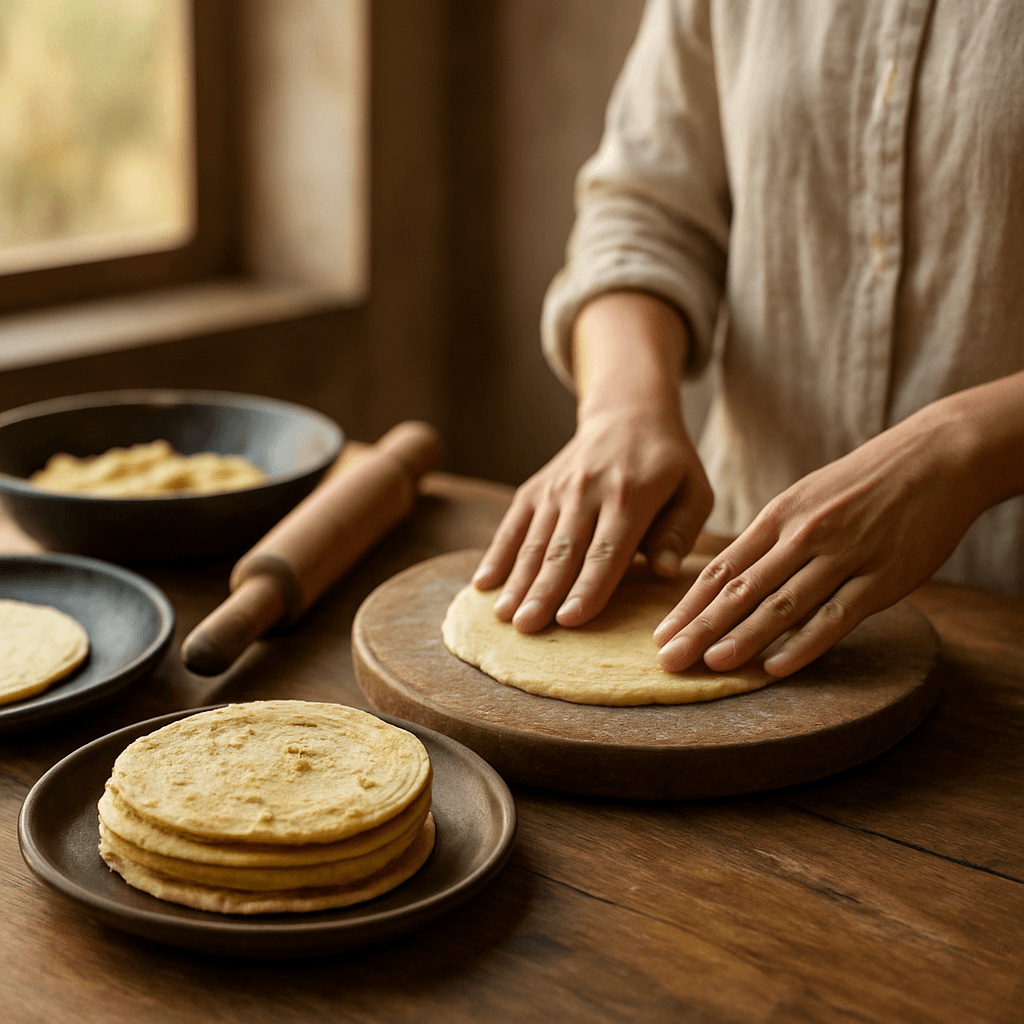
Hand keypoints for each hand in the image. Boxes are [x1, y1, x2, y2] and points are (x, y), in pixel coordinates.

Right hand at [472, 405, 712, 631]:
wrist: (628, 413)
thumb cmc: (668, 464)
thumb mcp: (694, 490)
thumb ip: (681, 531)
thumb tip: (666, 572)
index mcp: (632, 495)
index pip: (607, 550)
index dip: (588, 586)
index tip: (571, 619)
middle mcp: (588, 490)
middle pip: (563, 549)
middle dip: (543, 591)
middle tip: (526, 627)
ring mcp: (557, 489)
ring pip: (535, 541)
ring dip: (517, 580)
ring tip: (503, 616)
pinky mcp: (536, 488)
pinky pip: (514, 524)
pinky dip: (497, 554)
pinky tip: (483, 584)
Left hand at [654, 402, 987, 677]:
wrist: (934, 459)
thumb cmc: (859, 484)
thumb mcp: (803, 499)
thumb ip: (768, 540)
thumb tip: (728, 580)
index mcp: (778, 517)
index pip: (722, 569)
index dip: (689, 606)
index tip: (662, 635)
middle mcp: (803, 536)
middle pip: (742, 590)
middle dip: (701, 628)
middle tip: (670, 660)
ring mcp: (842, 556)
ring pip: (783, 605)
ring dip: (745, 637)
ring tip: (712, 664)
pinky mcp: (882, 577)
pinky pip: (836, 616)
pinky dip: (805, 644)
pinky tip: (778, 666)